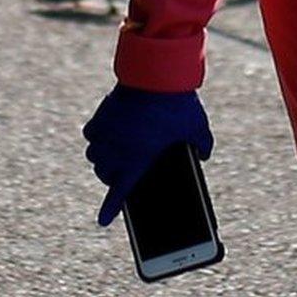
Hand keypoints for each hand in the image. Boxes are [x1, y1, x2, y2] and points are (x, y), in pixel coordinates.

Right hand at [81, 84, 213, 226]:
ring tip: (113, 155)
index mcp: (137, 161)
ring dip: (102, 158)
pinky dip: (97, 136)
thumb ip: (203, 146)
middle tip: (121, 174)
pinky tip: (106, 133)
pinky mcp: (101, 116)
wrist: (156, 76)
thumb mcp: (198, 128)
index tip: (103, 220)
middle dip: (111, 178)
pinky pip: (92, 134)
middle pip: (105, 175)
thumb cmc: (177, 106)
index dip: (110, 209)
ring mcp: (106, 134)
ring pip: (95, 156)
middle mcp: (116, 152)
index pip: (119, 192)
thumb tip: (204, 155)